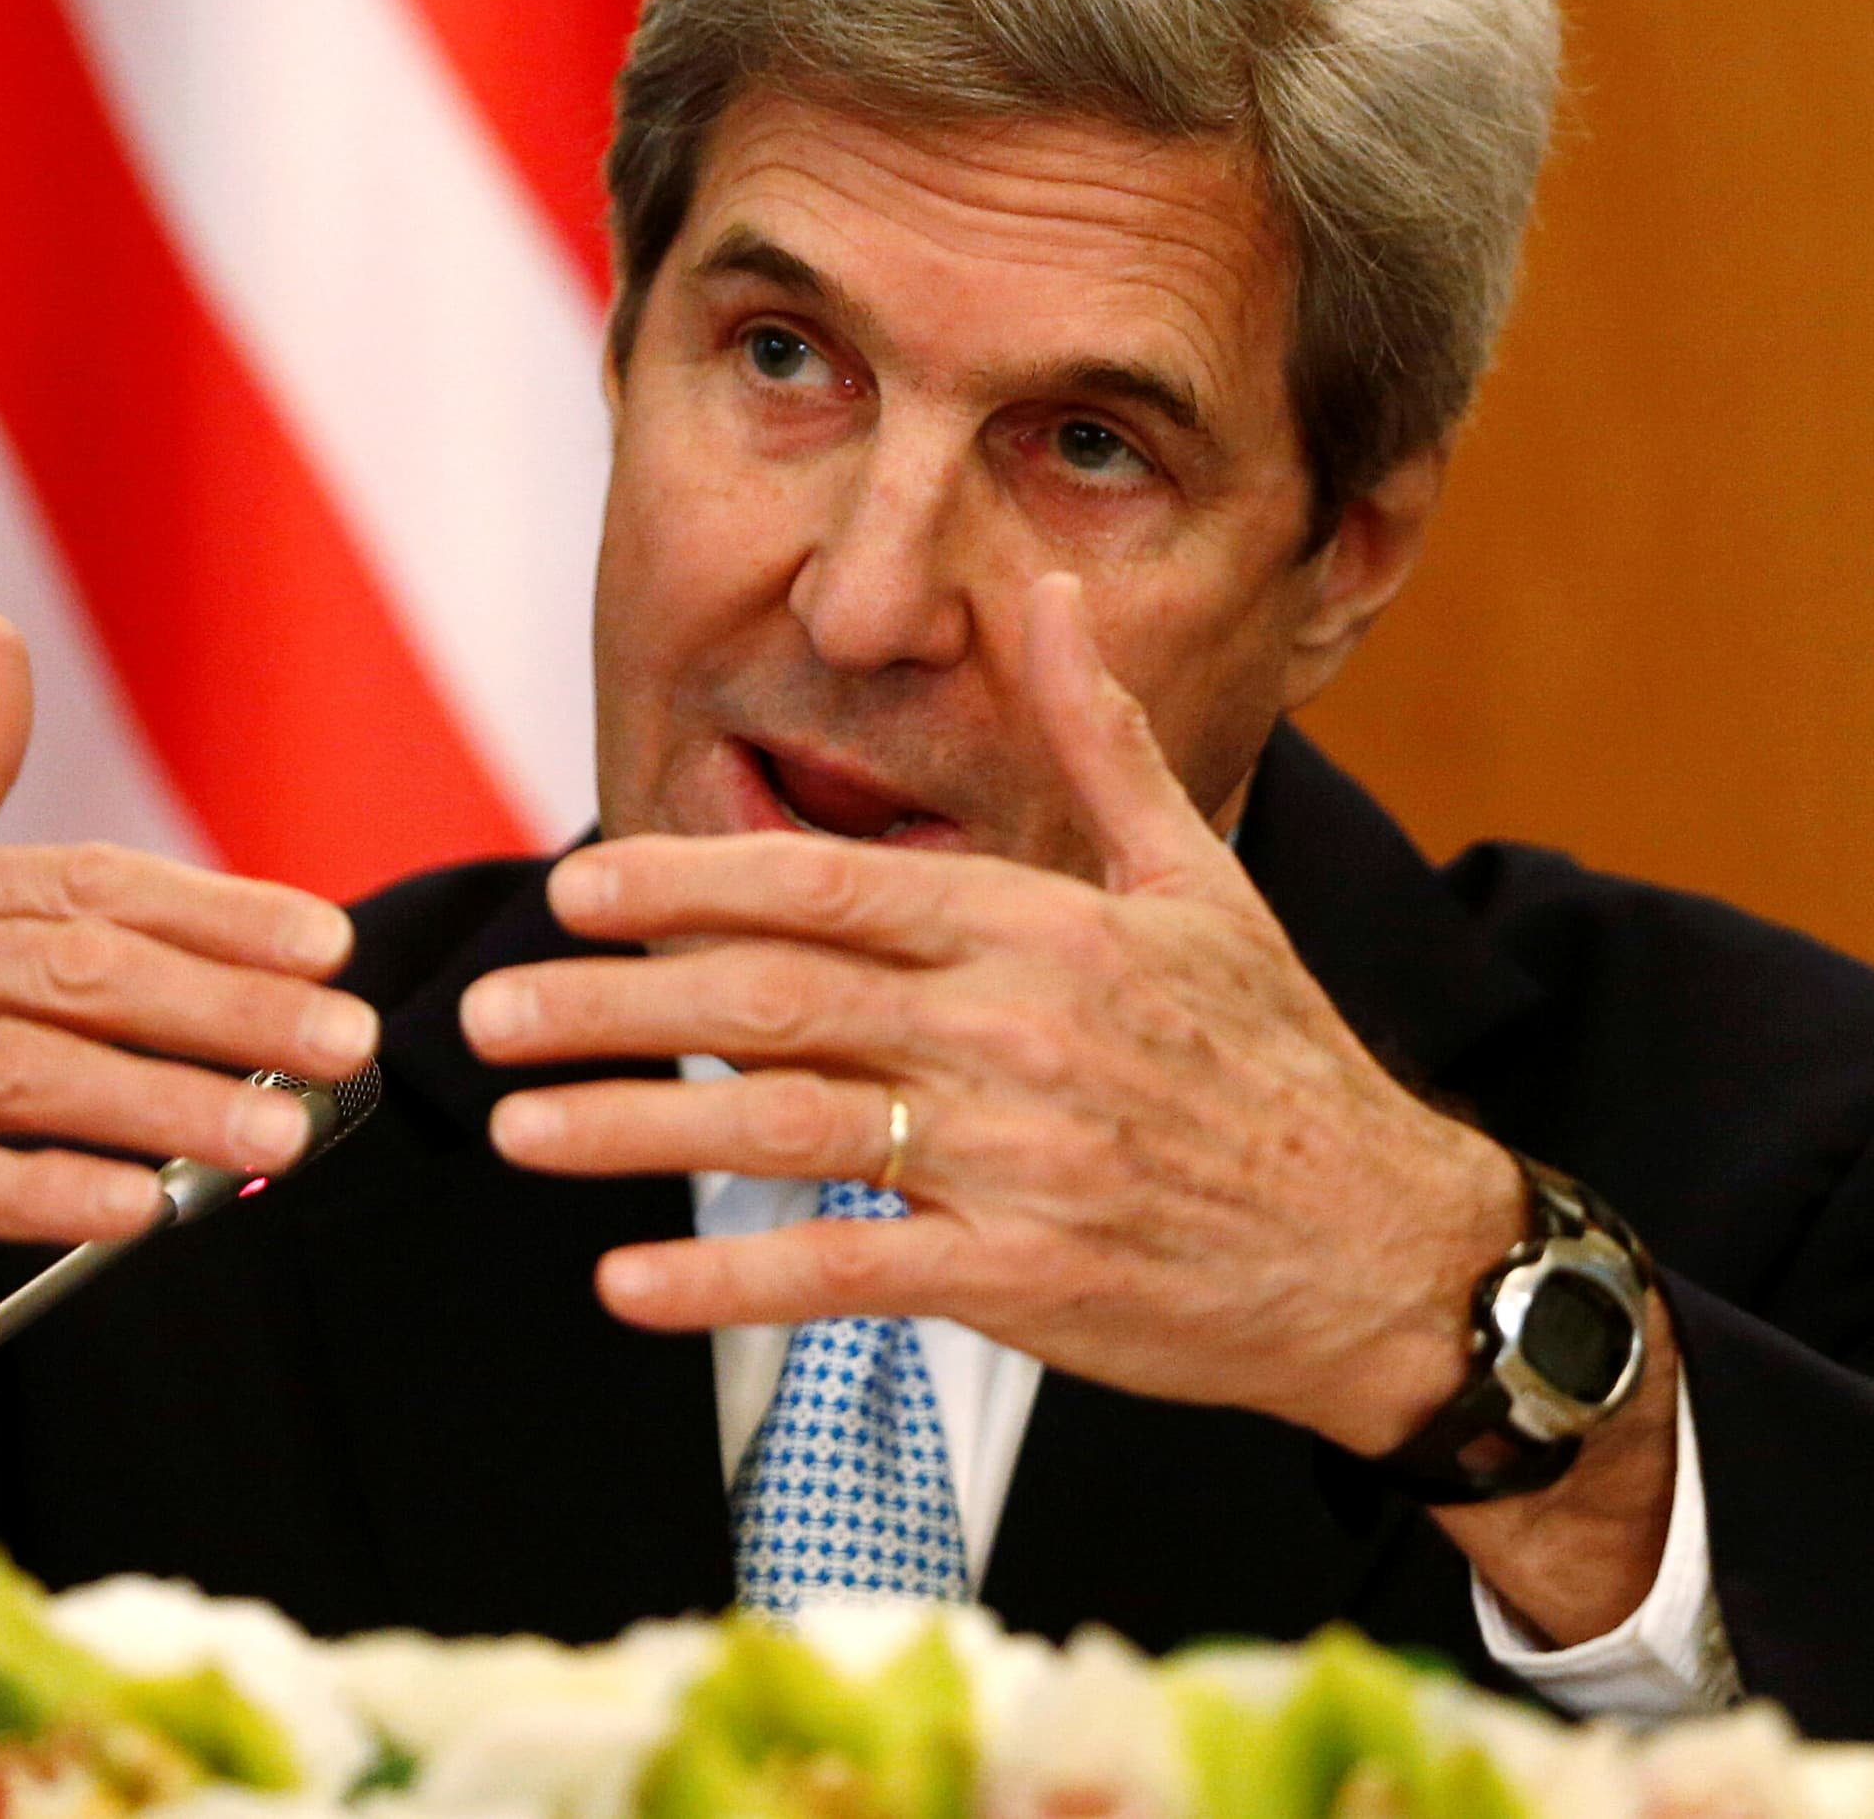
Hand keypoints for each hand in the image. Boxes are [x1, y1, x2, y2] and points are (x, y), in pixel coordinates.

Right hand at [0, 612, 372, 1523]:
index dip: (214, 908)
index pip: (78, 881)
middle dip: (228, 1002)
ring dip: (166, 1105)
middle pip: (71, 962)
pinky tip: (135, 1212)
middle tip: (347, 1038)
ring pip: (19, 1069)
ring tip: (280, 1136)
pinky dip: (42, 1194)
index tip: (329, 941)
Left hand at [463, 573, 1675, 1638]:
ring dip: (637, 1133)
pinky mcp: (1025, 1281)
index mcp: (1042, 928)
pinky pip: (850, 1278)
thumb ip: (1097, 737)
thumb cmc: (1276, 1057)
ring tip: (514, 1132)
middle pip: (776, 1004)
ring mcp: (1017, 1162)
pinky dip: (731, 1284)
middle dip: (615, 1003)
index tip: (572, 883)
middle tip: (487, 1013)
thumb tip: (1050, 588)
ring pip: (789, 1132)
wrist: (1385, 1246)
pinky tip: (624, 1284)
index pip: (829, 888)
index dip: (687, 881)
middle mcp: (1016, 1035)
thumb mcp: (1196, 879)